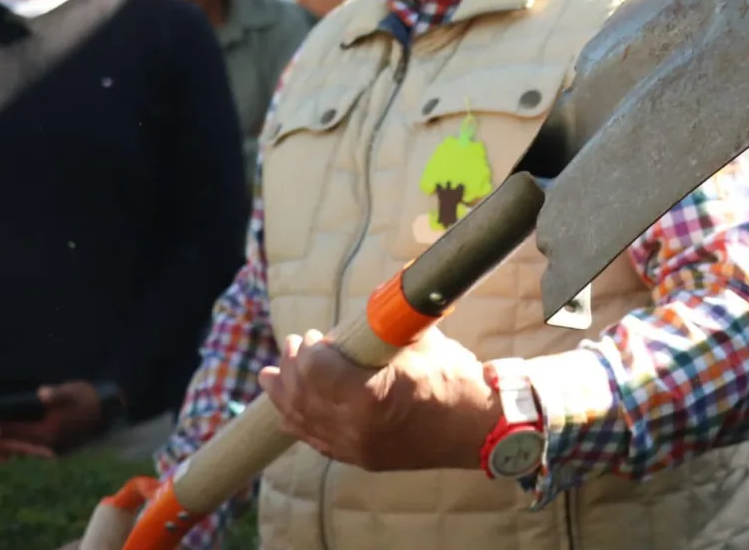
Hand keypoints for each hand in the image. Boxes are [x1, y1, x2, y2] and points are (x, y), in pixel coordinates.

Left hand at [0, 381, 105, 452]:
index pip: (16, 433)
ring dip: (8, 448)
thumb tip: (41, 393)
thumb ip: (56, 394)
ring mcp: (53, 450)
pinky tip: (13, 443)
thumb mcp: (72, 392)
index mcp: (48, 432)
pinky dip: (21, 447)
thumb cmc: (88, 398)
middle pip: (17, 446)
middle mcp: (48, 446)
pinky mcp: (57, 450)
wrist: (108, 410)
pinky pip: (33, 450)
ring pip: (24, 450)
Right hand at [0, 386, 54, 461]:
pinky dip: (10, 443)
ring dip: (22, 449)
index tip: (49, 454)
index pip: (12, 447)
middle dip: (31, 452)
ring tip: (40, 451)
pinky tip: (20, 443)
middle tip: (53, 455)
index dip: (31, 450)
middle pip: (12, 449)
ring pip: (6, 448)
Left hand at [257, 326, 501, 472]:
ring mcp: (357, 449)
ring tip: (269, 378)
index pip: (314, 372)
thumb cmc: (453, 376)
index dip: (306, 351)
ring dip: (283, 397)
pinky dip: (299, 423)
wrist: (479, 425)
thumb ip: (388, 319)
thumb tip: (379, 289)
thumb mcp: (419, 337)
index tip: (312, 335)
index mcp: (368, 396)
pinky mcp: (362, 459)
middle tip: (292, 346)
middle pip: (302, 398)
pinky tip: (287, 412)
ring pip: (303, 424)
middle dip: (290, 369)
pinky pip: (317, 442)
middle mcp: (356, 429)